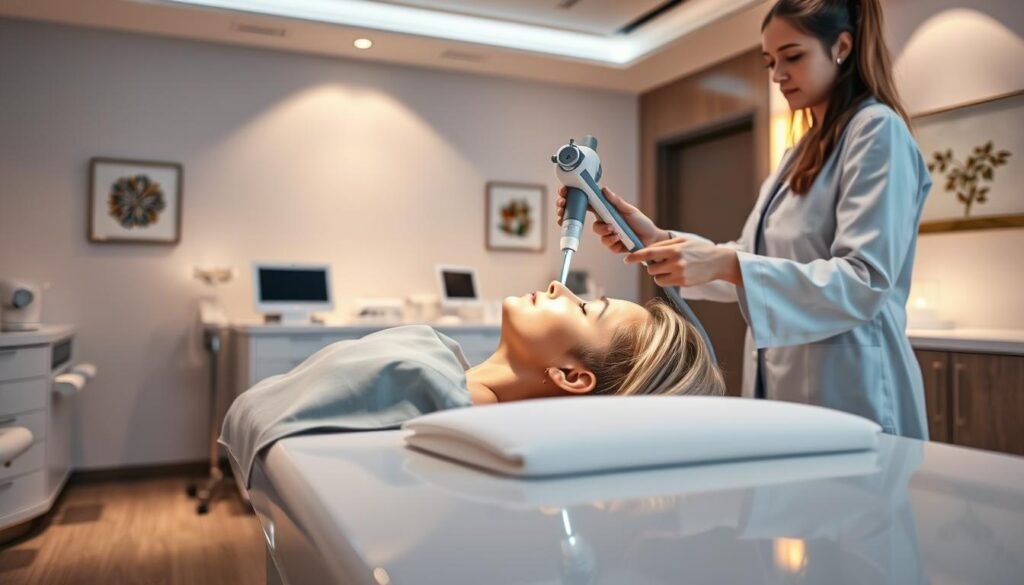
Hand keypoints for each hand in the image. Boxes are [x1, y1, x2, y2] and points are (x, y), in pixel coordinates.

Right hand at [556, 185, 668, 251]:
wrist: (651, 239)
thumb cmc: (641, 222)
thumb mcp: (628, 209)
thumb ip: (615, 201)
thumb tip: (603, 189)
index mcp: (604, 209)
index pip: (585, 203)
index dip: (572, 199)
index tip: (564, 196)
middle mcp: (603, 220)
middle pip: (582, 218)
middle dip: (572, 215)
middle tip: (570, 211)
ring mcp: (606, 233)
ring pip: (596, 231)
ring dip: (604, 230)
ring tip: (615, 229)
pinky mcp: (611, 245)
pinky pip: (606, 243)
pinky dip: (613, 240)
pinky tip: (620, 238)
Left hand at [624, 237, 741, 286]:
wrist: (718, 262)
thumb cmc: (698, 249)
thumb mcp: (682, 241)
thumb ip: (664, 245)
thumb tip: (647, 251)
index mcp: (674, 249)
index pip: (649, 253)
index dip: (636, 257)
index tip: (626, 260)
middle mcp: (676, 262)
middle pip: (651, 268)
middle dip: (653, 266)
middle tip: (662, 261)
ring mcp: (680, 275)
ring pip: (657, 278)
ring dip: (659, 274)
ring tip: (671, 267)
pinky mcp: (683, 283)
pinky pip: (665, 283)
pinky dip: (666, 279)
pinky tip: (677, 273)